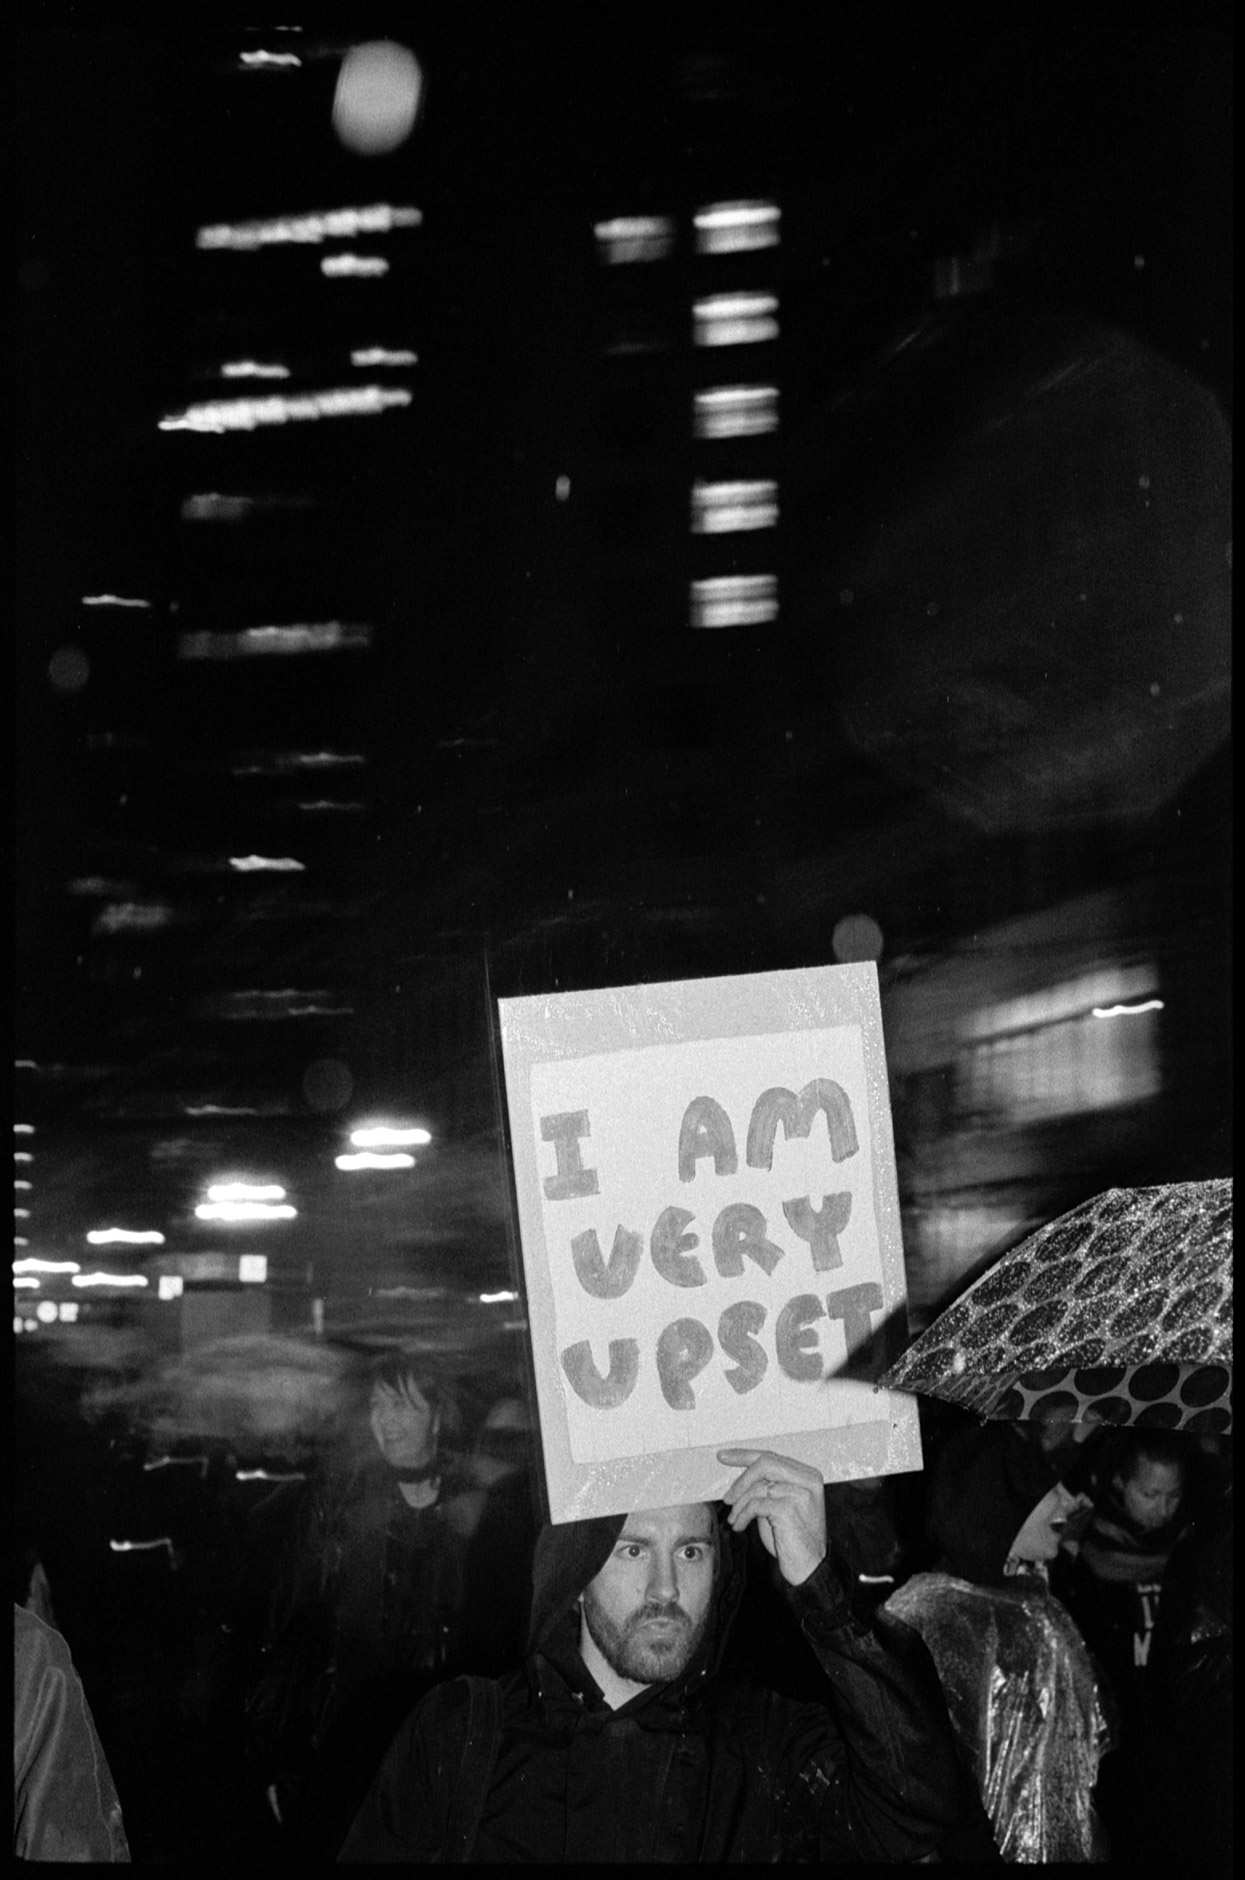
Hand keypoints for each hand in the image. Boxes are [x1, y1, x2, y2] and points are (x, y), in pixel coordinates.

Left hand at [717, 1448, 827, 1585]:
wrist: (809, 1568)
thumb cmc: (792, 1537)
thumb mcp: (780, 1504)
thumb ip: (768, 1486)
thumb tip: (740, 1474)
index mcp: (807, 1475)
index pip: (771, 1456)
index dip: (744, 1455)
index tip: (723, 1456)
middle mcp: (808, 1480)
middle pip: (765, 1463)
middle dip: (741, 1480)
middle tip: (726, 1498)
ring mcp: (801, 1494)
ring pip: (758, 1486)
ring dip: (739, 1504)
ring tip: (734, 1518)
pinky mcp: (790, 1509)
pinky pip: (756, 1504)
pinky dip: (743, 1515)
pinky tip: (740, 1526)